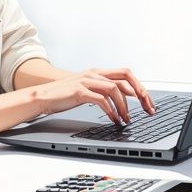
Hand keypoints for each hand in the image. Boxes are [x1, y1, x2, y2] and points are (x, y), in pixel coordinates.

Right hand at [32, 67, 155, 124]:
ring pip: (115, 89)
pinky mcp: (79, 92)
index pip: (126, 74)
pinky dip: (111, 111)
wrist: (42, 96)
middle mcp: (95, 73)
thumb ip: (104, 90)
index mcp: (98, 72)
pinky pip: (101, 100)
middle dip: (140, 94)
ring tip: (126, 119)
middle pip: (126, 78)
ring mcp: (87, 81)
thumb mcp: (88, 89)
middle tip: (147, 109)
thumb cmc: (65, 95)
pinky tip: (114, 119)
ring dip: (125, 106)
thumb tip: (124, 99)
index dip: (140, 87)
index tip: (148, 102)